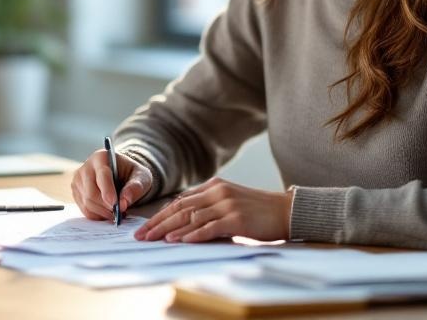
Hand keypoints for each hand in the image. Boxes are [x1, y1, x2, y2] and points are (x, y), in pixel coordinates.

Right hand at [71, 149, 153, 220]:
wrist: (121, 175)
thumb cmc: (131, 174)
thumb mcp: (141, 177)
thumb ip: (135, 187)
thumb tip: (124, 202)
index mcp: (101, 157)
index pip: (102, 175)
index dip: (108, 191)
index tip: (115, 204)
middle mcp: (86, 167)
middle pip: (91, 193)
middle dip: (106, 207)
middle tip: (119, 213)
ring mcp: (78, 180)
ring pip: (87, 203)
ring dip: (103, 213)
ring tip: (116, 213)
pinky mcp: (76, 192)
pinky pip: (84, 209)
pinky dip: (97, 215)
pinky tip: (107, 212)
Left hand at [134, 177, 292, 243]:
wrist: (285, 211)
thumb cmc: (257, 210)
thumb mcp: (230, 201)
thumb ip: (209, 206)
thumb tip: (184, 221)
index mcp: (214, 186)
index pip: (180, 201)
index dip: (160, 214)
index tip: (145, 226)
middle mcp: (217, 192)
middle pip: (180, 208)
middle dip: (158, 222)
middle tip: (141, 235)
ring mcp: (227, 204)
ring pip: (190, 217)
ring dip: (169, 229)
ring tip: (153, 239)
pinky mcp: (236, 218)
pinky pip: (209, 227)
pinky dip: (192, 235)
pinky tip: (179, 241)